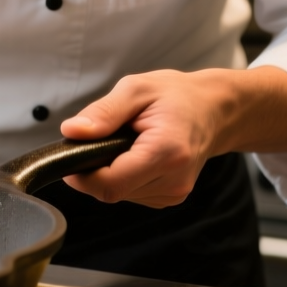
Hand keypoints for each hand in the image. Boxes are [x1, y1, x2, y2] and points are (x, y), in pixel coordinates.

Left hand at [58, 66, 286, 207]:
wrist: (215, 110)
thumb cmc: (177, 95)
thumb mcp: (136, 89)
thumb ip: (103, 112)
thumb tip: (72, 132)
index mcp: (166, 152)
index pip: (110, 184)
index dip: (81, 175)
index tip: (71, 154)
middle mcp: (174, 180)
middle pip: (111, 192)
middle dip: (94, 169)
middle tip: (100, 139)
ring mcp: (175, 192)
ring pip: (120, 194)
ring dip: (110, 172)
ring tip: (124, 142)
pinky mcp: (171, 197)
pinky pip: (132, 193)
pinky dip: (124, 176)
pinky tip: (135, 154)